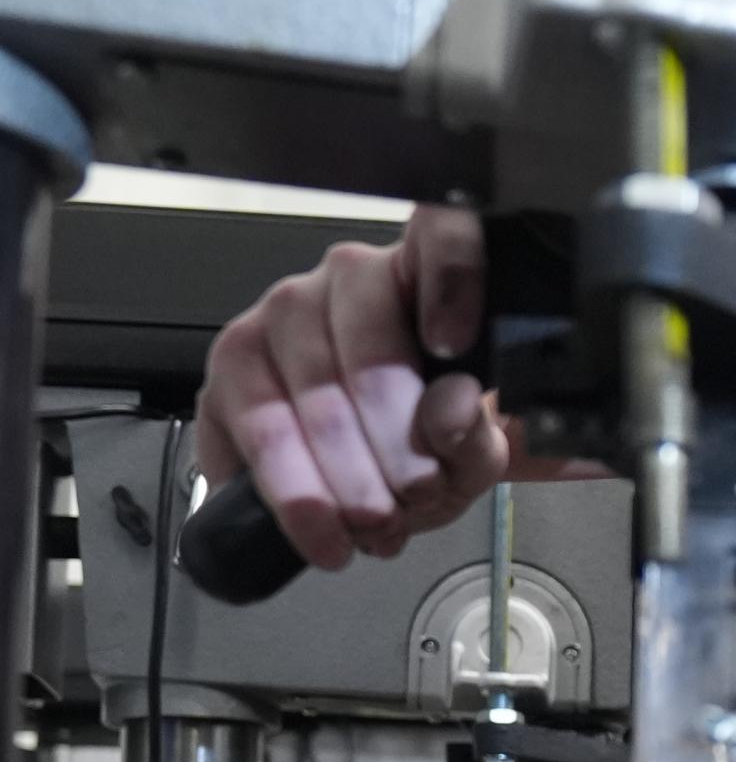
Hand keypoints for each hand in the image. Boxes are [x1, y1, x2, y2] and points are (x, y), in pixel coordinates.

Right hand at [194, 205, 506, 570]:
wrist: (376, 473)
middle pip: (367, 342)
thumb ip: (478, 433)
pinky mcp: (232, 360)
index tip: (454, 345)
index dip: (452, 280)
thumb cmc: (430, 442)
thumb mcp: (477, 446)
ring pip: (304, 388)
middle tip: (414, 495)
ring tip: (367, 524)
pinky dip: (285, 486)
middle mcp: (349, 277)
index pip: (444, 237)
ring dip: (337, 472)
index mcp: (427, 275)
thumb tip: (447, 414)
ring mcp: (282, 311)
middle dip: (392, 439)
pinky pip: (247, 421)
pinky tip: (314, 524)